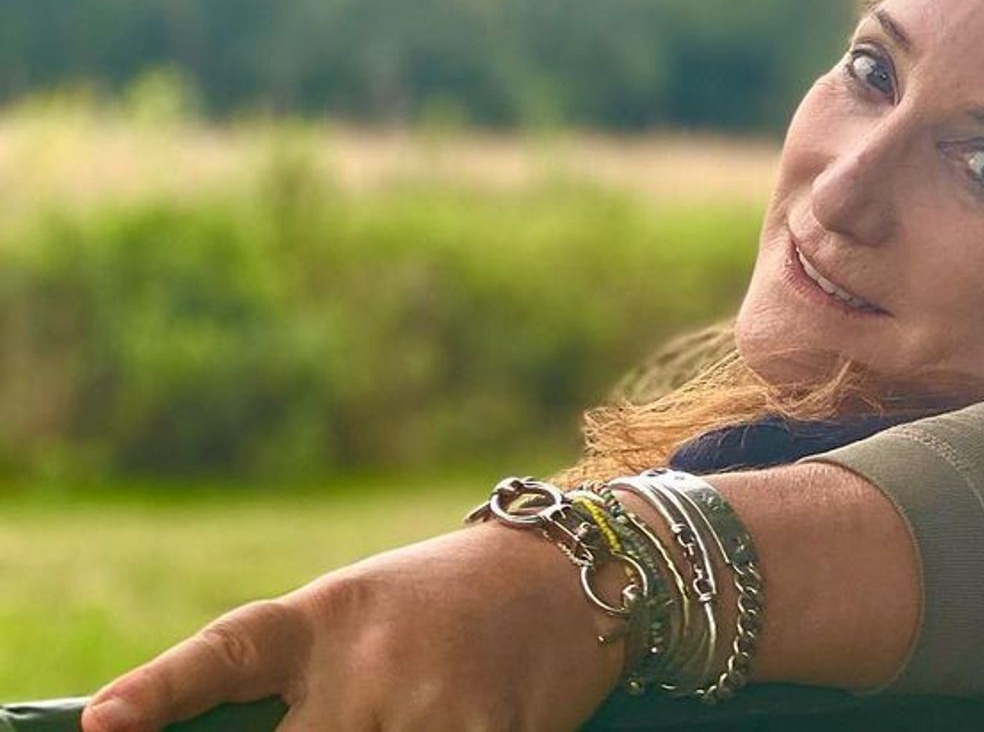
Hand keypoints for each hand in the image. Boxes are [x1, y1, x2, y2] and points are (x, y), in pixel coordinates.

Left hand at [81, 521, 625, 731]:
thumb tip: (232, 731)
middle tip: (337, 727)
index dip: (161, 690)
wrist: (571, 574)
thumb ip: (302, 682)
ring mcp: (430, 702)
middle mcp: (369, 658)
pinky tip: (459, 723)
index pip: (227, 654)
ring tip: (412, 719)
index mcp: (325, 618)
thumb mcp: (362, 618)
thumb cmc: (449, 605)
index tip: (106, 723)